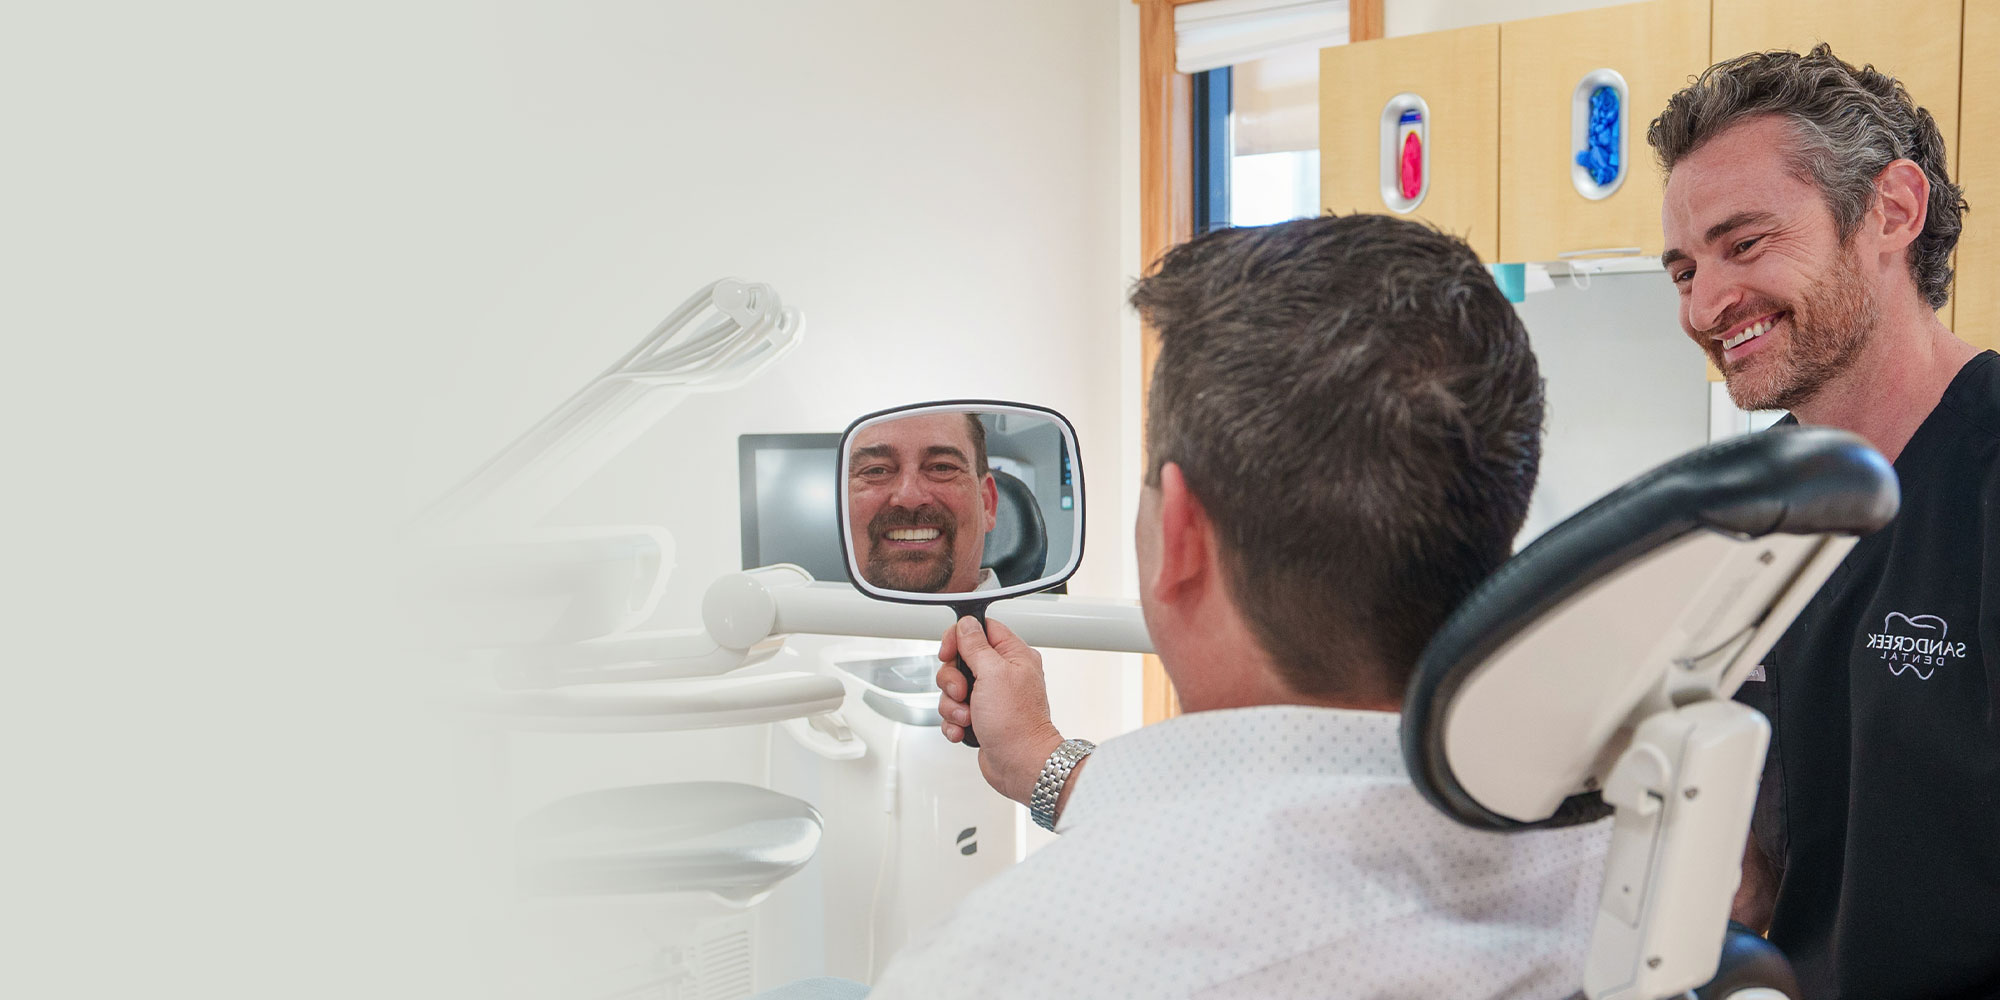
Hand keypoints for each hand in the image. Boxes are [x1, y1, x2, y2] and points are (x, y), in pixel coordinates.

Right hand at [937, 616, 1063, 804]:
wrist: (1020, 765)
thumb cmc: (1017, 723)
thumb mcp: (993, 674)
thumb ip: (975, 646)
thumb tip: (966, 624)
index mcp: (1013, 656)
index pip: (980, 630)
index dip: (959, 638)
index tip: (949, 653)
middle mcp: (1002, 675)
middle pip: (960, 660)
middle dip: (952, 679)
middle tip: (963, 692)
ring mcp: (991, 698)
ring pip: (953, 689)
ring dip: (953, 705)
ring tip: (969, 717)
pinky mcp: (980, 718)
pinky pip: (954, 712)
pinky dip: (954, 723)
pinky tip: (965, 730)